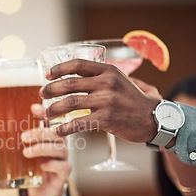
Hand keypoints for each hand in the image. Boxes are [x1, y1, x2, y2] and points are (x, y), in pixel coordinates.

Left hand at [21, 104, 70, 195]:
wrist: (40, 189)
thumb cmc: (31, 166)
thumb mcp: (19, 151)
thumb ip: (8, 140)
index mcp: (48, 135)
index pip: (49, 120)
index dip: (43, 112)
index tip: (33, 108)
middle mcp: (58, 143)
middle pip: (54, 133)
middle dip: (39, 133)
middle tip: (23, 137)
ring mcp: (63, 158)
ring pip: (59, 149)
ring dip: (42, 149)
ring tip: (26, 152)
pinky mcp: (64, 172)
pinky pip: (63, 166)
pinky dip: (52, 165)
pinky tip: (42, 166)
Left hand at [40, 60, 159, 142]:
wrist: (153, 118)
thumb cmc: (132, 100)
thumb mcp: (119, 80)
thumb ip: (99, 77)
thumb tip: (73, 75)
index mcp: (108, 70)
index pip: (78, 64)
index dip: (59, 68)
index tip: (47, 75)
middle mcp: (107, 82)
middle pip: (69, 84)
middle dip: (51, 90)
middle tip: (42, 95)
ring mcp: (107, 100)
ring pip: (70, 103)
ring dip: (54, 109)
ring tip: (47, 114)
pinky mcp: (107, 118)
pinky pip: (79, 123)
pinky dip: (65, 128)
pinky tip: (58, 131)